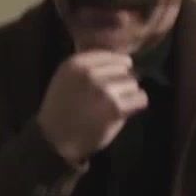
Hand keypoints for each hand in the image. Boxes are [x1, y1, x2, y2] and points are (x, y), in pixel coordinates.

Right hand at [36, 51, 147, 165]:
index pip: (112, 56)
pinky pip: (141, 99)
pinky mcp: (115, 107)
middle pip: (124, 69)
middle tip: (109, 96)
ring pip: (133, 84)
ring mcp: (103, 89)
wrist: (54, 139)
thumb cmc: (61, 109)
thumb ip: (87, 67)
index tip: (108, 80)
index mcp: (75, 64)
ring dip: (127, 94)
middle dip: (120, 81)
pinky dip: (135, 106)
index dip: (114, 68)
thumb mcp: (65, 80)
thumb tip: (121, 61)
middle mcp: (89, 73)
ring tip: (113, 106)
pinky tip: (122, 112)